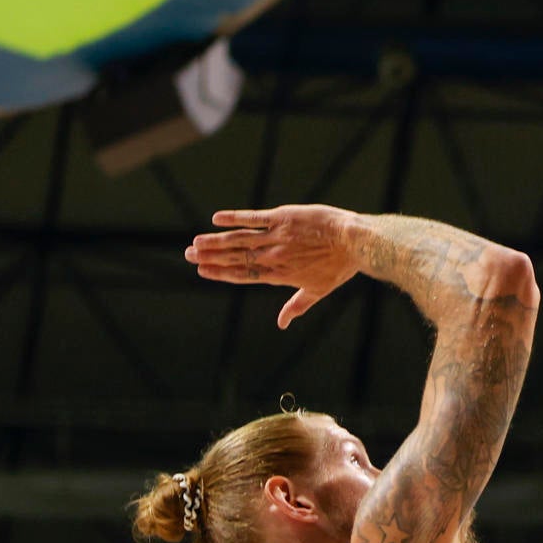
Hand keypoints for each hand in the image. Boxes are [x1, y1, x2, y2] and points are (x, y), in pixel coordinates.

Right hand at [184, 204, 359, 328]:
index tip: (203, 271)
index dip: (221, 273)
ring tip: (195, 243)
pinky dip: (234, 218)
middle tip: (188, 255)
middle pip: (235, 258)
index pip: (243, 275)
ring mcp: (277, 237)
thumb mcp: (318, 290)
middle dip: (210, 257)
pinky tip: (216, 219)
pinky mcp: (283, 218)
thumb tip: (281, 325)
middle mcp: (273, 257)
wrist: (354, 242)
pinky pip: (253, 218)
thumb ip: (296, 306)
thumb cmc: (339, 267)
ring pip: (239, 240)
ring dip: (215, 241)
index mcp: (279, 275)